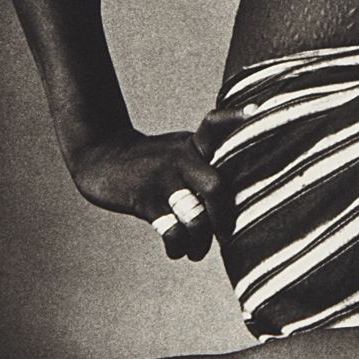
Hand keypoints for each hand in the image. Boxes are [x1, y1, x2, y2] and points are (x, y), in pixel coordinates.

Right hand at [68, 121, 235, 261]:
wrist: (101, 159)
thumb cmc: (156, 160)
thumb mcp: (183, 147)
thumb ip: (211, 158)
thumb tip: (247, 187)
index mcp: (194, 146)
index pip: (215, 126)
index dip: (235, 118)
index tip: (257, 109)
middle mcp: (181, 161)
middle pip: (215, 188)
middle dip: (226, 217)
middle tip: (227, 234)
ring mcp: (163, 182)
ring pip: (196, 218)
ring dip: (202, 241)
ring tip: (198, 250)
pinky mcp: (145, 202)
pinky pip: (171, 231)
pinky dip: (178, 247)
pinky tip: (178, 249)